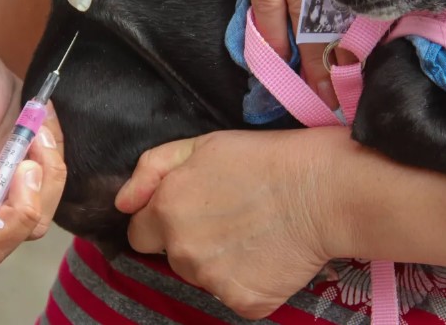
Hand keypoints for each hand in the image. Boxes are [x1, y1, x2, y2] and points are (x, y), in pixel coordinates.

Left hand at [115, 130, 341, 319]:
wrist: (322, 189)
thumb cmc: (263, 159)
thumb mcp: (200, 145)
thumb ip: (150, 170)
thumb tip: (123, 202)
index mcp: (165, 211)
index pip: (140, 233)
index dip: (163, 221)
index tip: (192, 210)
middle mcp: (181, 250)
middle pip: (173, 256)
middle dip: (192, 240)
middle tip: (231, 216)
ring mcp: (212, 280)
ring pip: (203, 277)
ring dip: (219, 261)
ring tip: (253, 233)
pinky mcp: (244, 301)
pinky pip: (236, 296)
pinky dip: (250, 281)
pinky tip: (269, 255)